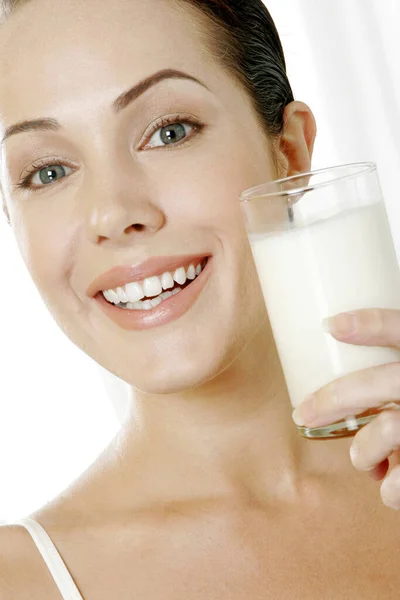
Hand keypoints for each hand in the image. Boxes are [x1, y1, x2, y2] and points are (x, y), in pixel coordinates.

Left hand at [292, 308, 399, 509]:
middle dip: (334, 398)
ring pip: (388, 428)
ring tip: (362, 461)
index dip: (370, 324)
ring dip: (363, 451)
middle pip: (380, 383)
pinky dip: (389, 489)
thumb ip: (391, 378)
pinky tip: (388, 489)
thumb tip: (345, 379)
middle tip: (303, 414)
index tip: (330, 326)